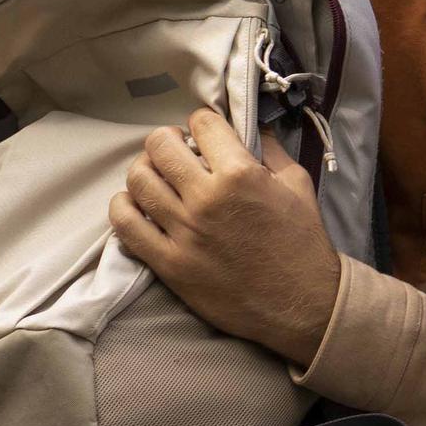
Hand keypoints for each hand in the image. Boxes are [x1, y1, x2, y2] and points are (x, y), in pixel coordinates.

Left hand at [110, 107, 344, 364]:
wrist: (300, 302)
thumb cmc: (302, 242)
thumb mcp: (298, 184)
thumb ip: (271, 150)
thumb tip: (252, 126)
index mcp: (241, 174)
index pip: (202, 123)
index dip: (202, 123)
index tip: (205, 134)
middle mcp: (206, 198)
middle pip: (159, 146)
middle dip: (167, 140)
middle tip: (176, 150)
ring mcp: (183, 232)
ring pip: (138, 180)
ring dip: (144, 170)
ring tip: (157, 176)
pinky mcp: (168, 263)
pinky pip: (126, 225)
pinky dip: (124, 208)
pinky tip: (137, 206)